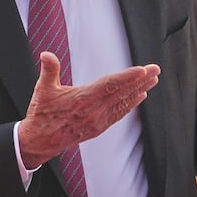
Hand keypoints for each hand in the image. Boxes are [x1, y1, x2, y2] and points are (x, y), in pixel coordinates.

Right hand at [18, 52, 160, 167]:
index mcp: (82, 99)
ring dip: (139, 90)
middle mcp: (93, 111)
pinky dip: (131, 105)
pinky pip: (119, 114)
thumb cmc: (42, 114)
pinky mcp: (99, 128)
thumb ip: (48, 69)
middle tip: (155, 69)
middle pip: (122, 92)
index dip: (127, 77)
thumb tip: (46, 54)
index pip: (109, 85)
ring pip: (123, 103)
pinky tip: (140, 96)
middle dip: (140, 80)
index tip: (142, 70)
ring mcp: (98, 121)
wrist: (40, 141)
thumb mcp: (43, 89)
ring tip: (152, 80)